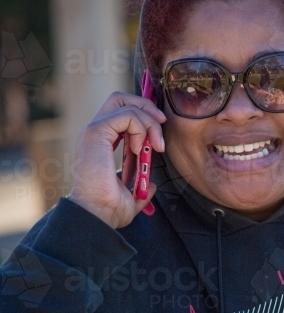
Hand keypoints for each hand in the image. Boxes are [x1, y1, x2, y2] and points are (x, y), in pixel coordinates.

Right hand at [68, 91, 166, 229]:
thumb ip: (141, 185)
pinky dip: (142, 128)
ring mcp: (93, 130)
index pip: (121, 111)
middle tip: (161, 124)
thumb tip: (151, 185)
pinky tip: (141, 149)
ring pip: (127, 105)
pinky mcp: (96, 132)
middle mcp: (95, 132)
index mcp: (101, 142)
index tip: (159, 137)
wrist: (97, 215)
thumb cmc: (109, 208)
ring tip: (155, 146)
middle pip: (120, 98)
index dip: (144, 116)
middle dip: (147, 106)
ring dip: (150, 123)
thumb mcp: (132, 194)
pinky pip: (127, 115)